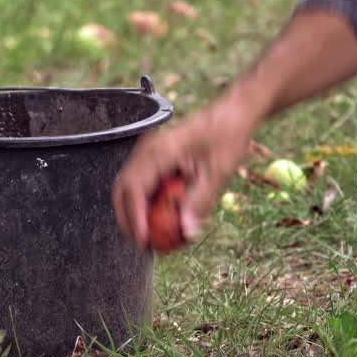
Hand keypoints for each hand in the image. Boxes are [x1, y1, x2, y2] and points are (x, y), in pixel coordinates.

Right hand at [112, 98, 261, 249]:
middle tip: (140, 243)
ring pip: (130, 186)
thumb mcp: (217, 173)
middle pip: (123, 188)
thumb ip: (199, 203)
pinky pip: (143, 182)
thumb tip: (187, 232)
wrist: (233, 113)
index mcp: (159, 152)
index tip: (142, 240)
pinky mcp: (156, 156)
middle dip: (127, 218)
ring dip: (136, 211)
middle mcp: (147, 150)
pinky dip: (147, 201)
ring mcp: (149, 152)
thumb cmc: (228, 137)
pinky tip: (161, 217)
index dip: (134, 217)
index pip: (134, 188)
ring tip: (150, 234)